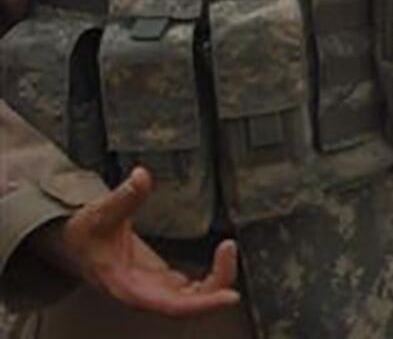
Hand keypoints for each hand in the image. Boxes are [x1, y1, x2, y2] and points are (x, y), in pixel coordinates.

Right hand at [28, 167, 238, 315]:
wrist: (73, 243)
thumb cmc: (83, 233)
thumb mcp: (99, 213)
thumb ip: (123, 197)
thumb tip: (141, 177)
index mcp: (129, 287)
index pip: (171, 305)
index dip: (202, 304)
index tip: (229, 295)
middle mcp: (144, 293)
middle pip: (187, 305)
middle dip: (216, 286)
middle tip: (230, 250)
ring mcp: (153, 289)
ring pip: (191, 298)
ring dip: (215, 282)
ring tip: (227, 249)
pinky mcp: (159, 280)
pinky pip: (189, 288)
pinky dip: (208, 278)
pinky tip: (220, 259)